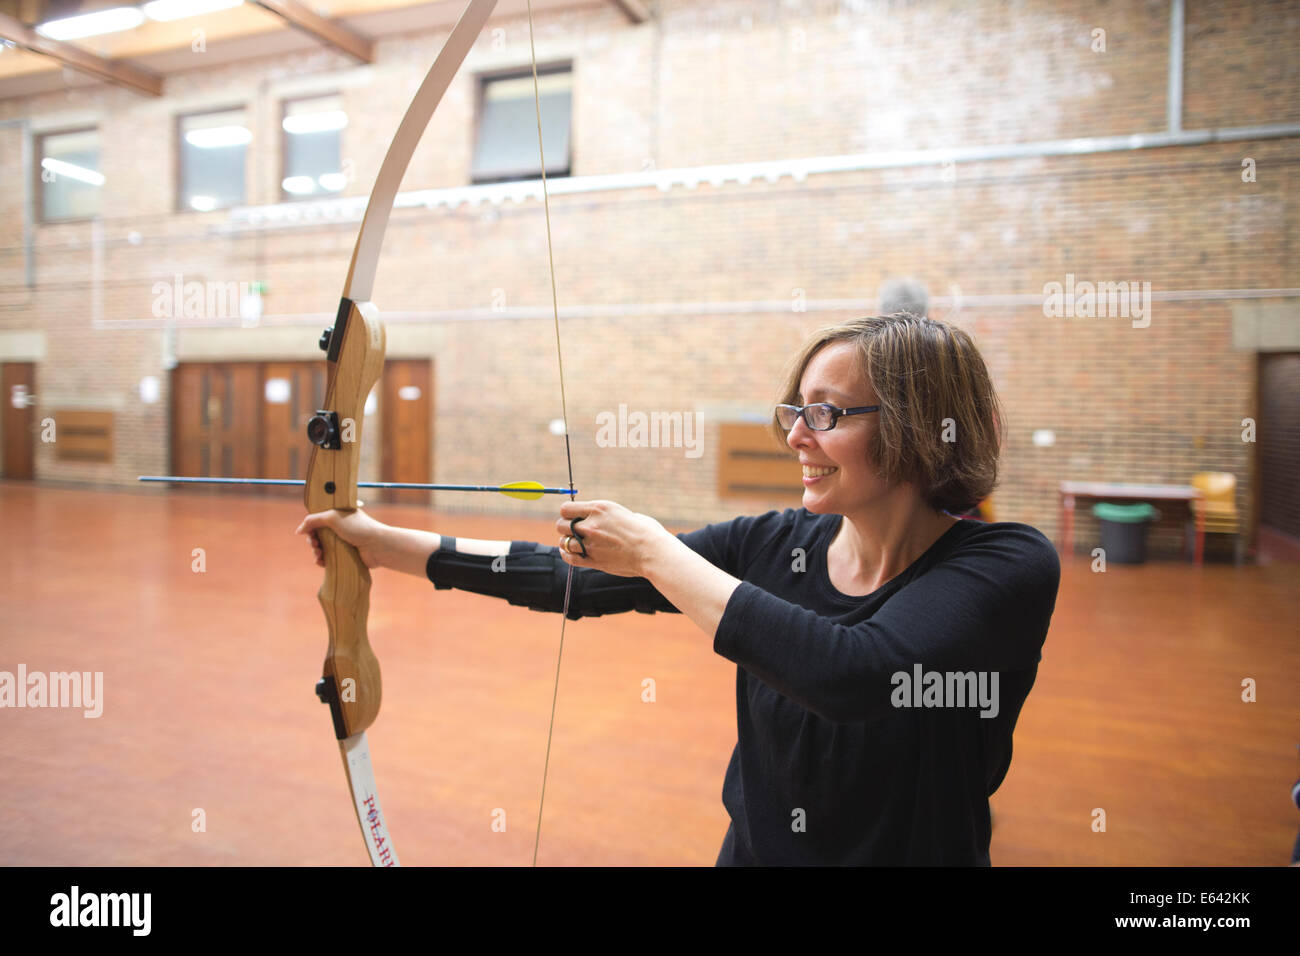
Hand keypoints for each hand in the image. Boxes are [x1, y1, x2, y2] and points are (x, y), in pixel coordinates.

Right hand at [296, 508, 394, 569]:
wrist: (377, 546)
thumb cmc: (358, 528)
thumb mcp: (332, 517)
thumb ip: (313, 520)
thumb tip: (299, 530)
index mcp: (339, 515)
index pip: (319, 519)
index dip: (311, 526)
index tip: (309, 532)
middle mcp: (341, 527)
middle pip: (319, 534)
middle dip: (313, 540)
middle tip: (315, 544)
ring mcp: (344, 541)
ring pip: (323, 547)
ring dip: (316, 551)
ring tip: (318, 554)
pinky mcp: (346, 555)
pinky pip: (329, 558)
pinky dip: (323, 560)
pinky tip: (321, 562)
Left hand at [554, 500, 671, 577]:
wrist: (653, 552)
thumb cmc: (647, 532)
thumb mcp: (626, 513)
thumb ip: (608, 515)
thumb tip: (602, 518)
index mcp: (600, 508)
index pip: (565, 509)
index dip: (568, 513)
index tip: (574, 517)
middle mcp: (592, 524)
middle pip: (560, 525)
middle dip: (566, 528)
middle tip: (575, 532)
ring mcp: (591, 543)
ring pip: (564, 542)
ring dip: (567, 542)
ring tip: (575, 544)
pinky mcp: (593, 560)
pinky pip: (569, 558)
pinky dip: (567, 555)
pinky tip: (571, 553)